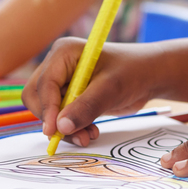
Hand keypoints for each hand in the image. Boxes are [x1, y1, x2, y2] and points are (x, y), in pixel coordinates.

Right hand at [21, 37, 164, 145]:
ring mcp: (63, 82)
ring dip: (65, 128)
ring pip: (49, 112)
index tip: (55, 131)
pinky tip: (90, 131)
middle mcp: (58, 66)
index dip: (48, 108)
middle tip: (77, 135)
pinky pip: (60, 118)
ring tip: (89, 135)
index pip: (44, 84)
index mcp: (63, 53)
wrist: (150, 77)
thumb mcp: (111, 88)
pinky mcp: (70, 97)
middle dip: (54, 120)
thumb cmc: (133, 72)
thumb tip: (60, 127)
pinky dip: (72, 128)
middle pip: (38, 98)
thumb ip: (86, 107)